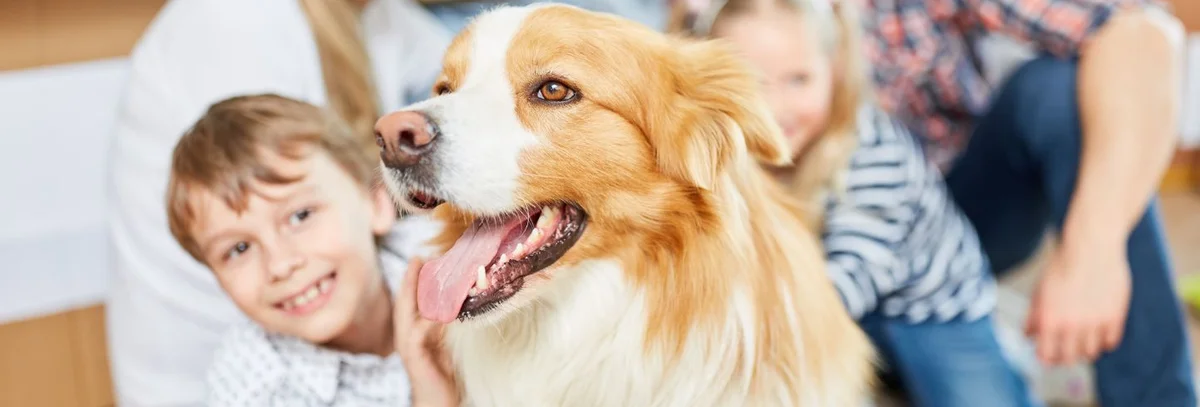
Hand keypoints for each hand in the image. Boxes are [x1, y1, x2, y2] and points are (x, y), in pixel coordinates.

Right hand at [395, 258, 459, 406]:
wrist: (439, 402)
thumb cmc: (445, 372)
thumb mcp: (447, 341)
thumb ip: (447, 323)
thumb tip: (460, 300)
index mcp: (413, 330)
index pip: (410, 300)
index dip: (413, 279)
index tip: (421, 258)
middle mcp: (406, 336)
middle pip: (403, 302)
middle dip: (409, 279)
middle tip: (417, 258)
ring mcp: (407, 346)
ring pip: (406, 314)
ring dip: (416, 293)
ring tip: (425, 274)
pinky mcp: (414, 357)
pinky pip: (418, 332)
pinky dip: (428, 319)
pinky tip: (439, 309)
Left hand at [1025, 241, 1131, 365]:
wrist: (1091, 247)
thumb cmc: (1061, 266)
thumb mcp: (1040, 290)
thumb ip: (1034, 316)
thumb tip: (1029, 336)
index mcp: (1050, 319)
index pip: (1046, 355)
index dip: (1046, 358)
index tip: (1047, 356)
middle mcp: (1072, 325)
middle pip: (1070, 359)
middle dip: (1065, 357)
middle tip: (1065, 350)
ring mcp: (1095, 323)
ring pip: (1091, 353)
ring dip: (1085, 349)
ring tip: (1081, 338)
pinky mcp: (1115, 317)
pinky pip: (1110, 342)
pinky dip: (1103, 340)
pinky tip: (1098, 330)